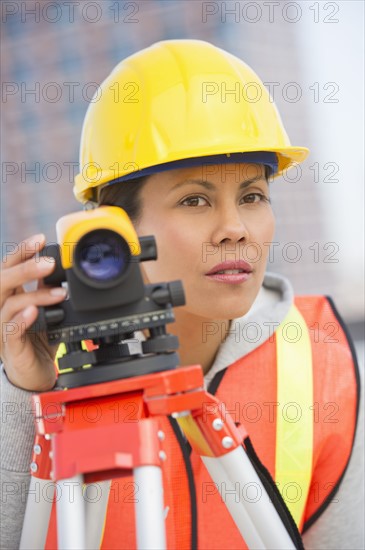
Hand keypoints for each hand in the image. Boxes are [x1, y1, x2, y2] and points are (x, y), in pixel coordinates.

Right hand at [0, 234, 66, 390]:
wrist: (34, 374)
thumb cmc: (37, 340)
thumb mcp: (44, 309)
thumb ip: (44, 288)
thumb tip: (56, 265)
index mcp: (10, 295)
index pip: (9, 267)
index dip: (22, 251)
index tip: (40, 238)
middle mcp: (2, 308)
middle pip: (3, 280)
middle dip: (25, 267)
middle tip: (50, 262)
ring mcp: (3, 327)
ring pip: (10, 303)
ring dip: (34, 294)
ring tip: (59, 293)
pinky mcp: (10, 346)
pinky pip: (11, 330)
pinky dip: (22, 319)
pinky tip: (34, 312)